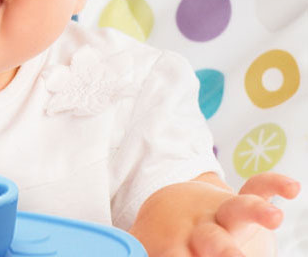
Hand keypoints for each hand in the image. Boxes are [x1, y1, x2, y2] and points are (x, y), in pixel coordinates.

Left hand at [129, 172, 299, 255]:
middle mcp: (200, 232)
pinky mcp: (234, 203)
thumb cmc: (164, 246)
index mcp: (174, 248)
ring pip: (236, 211)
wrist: (166, 211)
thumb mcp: (151, 252)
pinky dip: (272, 184)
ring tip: (272, 216)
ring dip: (254, 212)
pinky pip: (255, 187)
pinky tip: (291, 188)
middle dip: (225, 251)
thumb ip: (144, 253)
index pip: (175, 255)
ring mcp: (218, 214)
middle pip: (212, 242)